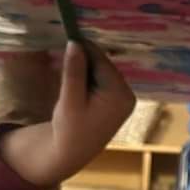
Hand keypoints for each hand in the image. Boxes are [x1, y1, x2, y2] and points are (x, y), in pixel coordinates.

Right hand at [1, 42, 136, 185]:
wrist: (73, 153)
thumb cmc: (70, 130)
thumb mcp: (69, 100)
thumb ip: (73, 71)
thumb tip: (75, 42)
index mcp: (120, 95)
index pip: (101, 61)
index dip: (83, 49)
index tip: (66, 36)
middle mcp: (128, 94)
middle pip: (103, 64)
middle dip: (82, 61)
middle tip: (61, 61)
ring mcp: (125, 98)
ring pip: (101, 71)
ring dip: (83, 70)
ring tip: (67, 81)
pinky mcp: (118, 100)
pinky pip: (102, 80)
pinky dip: (88, 79)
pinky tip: (76, 89)